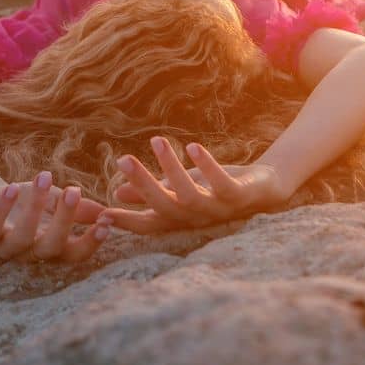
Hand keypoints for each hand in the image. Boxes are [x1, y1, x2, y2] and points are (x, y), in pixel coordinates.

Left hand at [0, 171, 113, 262]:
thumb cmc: (27, 201)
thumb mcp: (55, 201)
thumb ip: (78, 208)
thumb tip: (108, 212)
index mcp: (51, 247)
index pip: (75, 253)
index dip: (90, 242)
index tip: (106, 221)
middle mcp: (31, 253)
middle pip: (51, 247)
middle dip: (64, 220)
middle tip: (73, 191)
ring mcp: (6, 249)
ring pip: (22, 237)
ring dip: (34, 207)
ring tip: (44, 177)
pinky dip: (2, 209)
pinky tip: (12, 188)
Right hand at [108, 136, 290, 233]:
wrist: (265, 190)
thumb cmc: (215, 188)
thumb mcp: (180, 188)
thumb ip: (153, 191)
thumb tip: (118, 192)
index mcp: (179, 218)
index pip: (147, 224)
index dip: (124, 222)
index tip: (99, 214)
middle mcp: (195, 218)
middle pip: (163, 206)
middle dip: (142, 184)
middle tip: (122, 160)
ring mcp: (217, 209)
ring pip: (189, 196)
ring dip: (171, 168)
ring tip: (157, 140)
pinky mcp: (238, 196)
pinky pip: (220, 183)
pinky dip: (206, 166)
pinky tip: (192, 146)